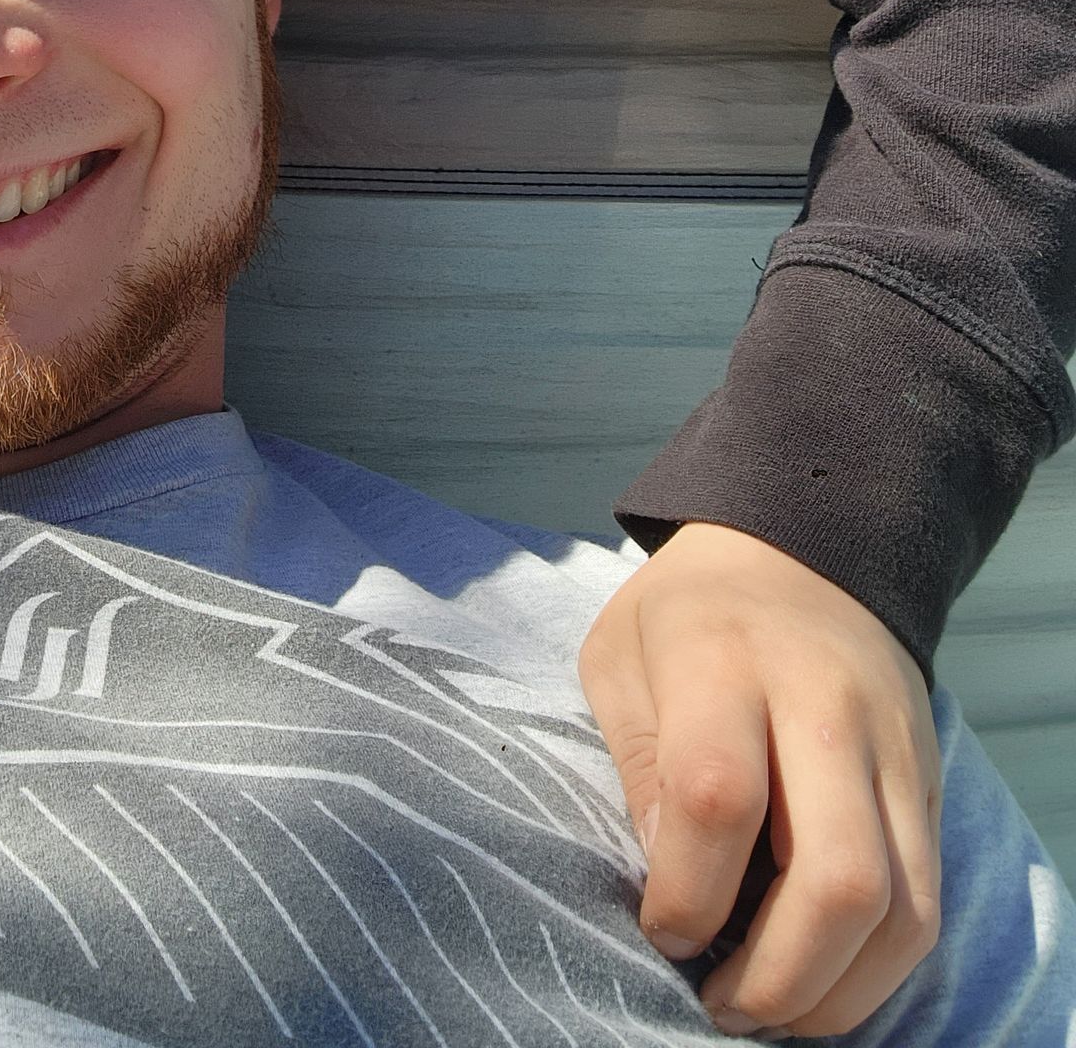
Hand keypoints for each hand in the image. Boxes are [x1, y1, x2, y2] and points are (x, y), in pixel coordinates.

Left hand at [580, 521, 941, 1036]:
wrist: (804, 548)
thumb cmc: (689, 613)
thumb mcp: (620, 655)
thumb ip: (635, 762)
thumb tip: (666, 880)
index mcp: (723, 660)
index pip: (719, 798)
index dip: (686, 894)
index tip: (661, 928)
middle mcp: (825, 708)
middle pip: (838, 876)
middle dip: (778, 974)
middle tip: (720, 1001)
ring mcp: (892, 749)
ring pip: (901, 911)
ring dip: (836, 992)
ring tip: (770, 1009)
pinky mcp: (929, 786)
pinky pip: (927, 904)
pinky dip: (876, 968)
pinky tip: (818, 977)